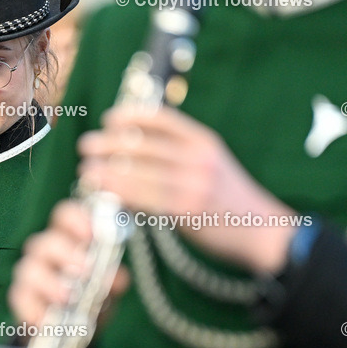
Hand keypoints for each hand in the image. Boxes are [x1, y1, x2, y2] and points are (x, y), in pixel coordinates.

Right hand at [9, 201, 129, 334]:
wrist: (73, 334)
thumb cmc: (90, 299)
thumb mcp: (108, 289)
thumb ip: (113, 280)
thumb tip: (116, 276)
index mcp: (69, 240)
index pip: (65, 217)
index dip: (74, 219)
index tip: (90, 233)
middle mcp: (46, 254)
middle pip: (44, 242)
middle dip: (63, 253)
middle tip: (85, 269)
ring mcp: (31, 276)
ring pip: (28, 268)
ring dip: (48, 282)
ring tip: (67, 297)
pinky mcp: (23, 301)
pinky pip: (19, 298)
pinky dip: (31, 308)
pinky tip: (44, 319)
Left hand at [77, 105, 295, 273]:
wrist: (260, 231)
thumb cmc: (227, 197)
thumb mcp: (211, 161)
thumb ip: (179, 149)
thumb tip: (133, 140)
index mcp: (204, 141)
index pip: (161, 118)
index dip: (130, 116)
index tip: (109, 119)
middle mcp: (199, 158)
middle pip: (143, 144)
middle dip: (108, 143)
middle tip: (86, 146)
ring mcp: (193, 184)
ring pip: (138, 173)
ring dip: (107, 171)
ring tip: (87, 171)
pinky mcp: (186, 211)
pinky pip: (145, 199)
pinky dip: (122, 194)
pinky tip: (107, 194)